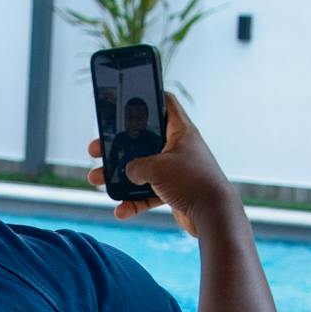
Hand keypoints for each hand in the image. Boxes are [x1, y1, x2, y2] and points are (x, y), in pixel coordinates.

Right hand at [87, 94, 234, 237]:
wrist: (213, 215)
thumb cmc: (191, 182)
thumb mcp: (156, 168)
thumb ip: (135, 166)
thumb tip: (128, 172)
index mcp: (180, 131)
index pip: (165, 103)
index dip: (148, 96)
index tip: (128, 99)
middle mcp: (179, 148)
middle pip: (143, 140)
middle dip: (118, 146)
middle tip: (97, 148)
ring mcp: (176, 170)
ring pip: (142, 169)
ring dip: (119, 176)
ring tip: (97, 179)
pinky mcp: (174, 191)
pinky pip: (149, 193)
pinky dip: (134, 201)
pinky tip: (120, 210)